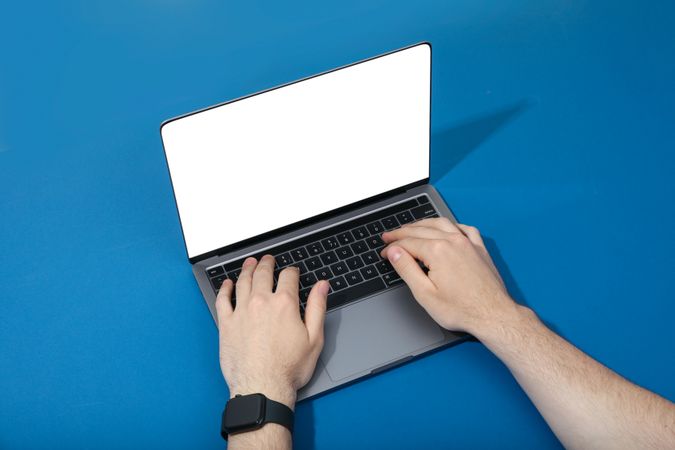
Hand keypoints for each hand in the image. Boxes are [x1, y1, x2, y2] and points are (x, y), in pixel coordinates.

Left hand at [215, 255, 328, 407]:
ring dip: (247, 269)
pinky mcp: (226, 324)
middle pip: (263, 273)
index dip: (292, 271)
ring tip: (249, 263)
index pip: (288, 277)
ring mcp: (241, 312)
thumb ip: (318, 307)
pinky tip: (228, 283)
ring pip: (243, 281)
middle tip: (268, 259)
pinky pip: (223, 299)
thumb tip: (322, 286)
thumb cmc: (289, 368)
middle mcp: (261, 302)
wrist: (263, 387)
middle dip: (267, 263)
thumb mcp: (314, 338)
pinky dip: (225, 288)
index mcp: (284, 304)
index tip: (292, 271)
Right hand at [380, 218, 517, 335]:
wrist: (493, 315)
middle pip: (421, 230)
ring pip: (441, 223)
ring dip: (423, 224)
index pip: (407, 242)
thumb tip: (394, 252)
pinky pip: (464, 228)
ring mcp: (468, 243)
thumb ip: (407, 269)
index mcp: (437, 251)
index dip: (392, 247)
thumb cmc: (462, 309)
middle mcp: (453, 241)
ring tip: (411, 227)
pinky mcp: (479, 249)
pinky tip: (447, 228)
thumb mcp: (425, 293)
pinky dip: (451, 225)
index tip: (384, 252)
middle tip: (389, 236)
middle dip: (402, 232)